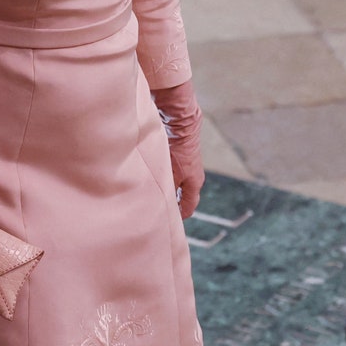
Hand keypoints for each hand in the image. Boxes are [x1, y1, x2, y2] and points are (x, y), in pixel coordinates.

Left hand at [152, 81, 204, 219]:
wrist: (181, 122)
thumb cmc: (178, 147)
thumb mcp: (171, 172)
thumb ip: (167, 188)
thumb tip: (159, 202)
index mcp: (194, 183)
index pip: (189, 206)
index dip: (179, 215)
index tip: (168, 223)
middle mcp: (193, 176)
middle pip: (182, 196)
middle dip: (171, 204)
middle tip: (156, 211)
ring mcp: (187, 166)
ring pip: (176, 184)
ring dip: (166, 189)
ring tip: (151, 195)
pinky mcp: (179, 156)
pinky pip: (172, 173)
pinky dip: (164, 177)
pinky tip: (151, 176)